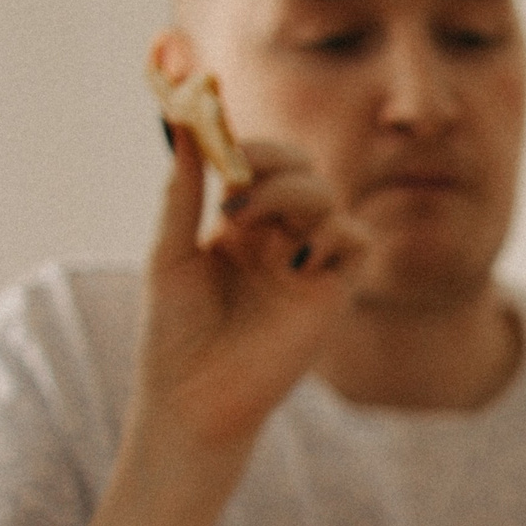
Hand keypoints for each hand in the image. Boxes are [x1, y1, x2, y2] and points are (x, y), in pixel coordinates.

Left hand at [79, 134, 364, 525]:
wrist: (193, 399)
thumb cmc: (174, 334)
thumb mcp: (169, 252)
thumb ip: (182, 193)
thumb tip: (180, 126)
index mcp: (241, 228)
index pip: (260, 165)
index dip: (246, 145)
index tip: (213, 136)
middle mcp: (280, 241)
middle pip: (301, 171)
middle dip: (272, 161)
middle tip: (235, 176)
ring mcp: (309, 266)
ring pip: (328, 197)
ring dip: (289, 192)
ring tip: (241, 217)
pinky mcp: (333, 296)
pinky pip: (356, 242)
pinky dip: (333, 232)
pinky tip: (291, 254)